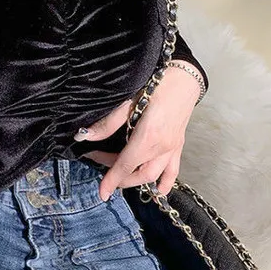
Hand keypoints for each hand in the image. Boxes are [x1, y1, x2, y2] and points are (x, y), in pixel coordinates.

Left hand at [76, 64, 201, 199]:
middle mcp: (162, 147)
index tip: (102, 192)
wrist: (184, 76)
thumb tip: (86, 136)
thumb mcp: (128, 101)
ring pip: (154, 175)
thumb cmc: (157, 83)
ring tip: (122, 177)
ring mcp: (172, 148)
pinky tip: (159, 190)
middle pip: (139, 174)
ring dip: (137, 180)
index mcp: (148, 137)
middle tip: (102, 163)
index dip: (111, 180)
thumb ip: (108, 123)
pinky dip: (165, 182)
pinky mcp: (179, 145)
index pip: (125, 165)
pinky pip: (173, 170)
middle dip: (119, 177)